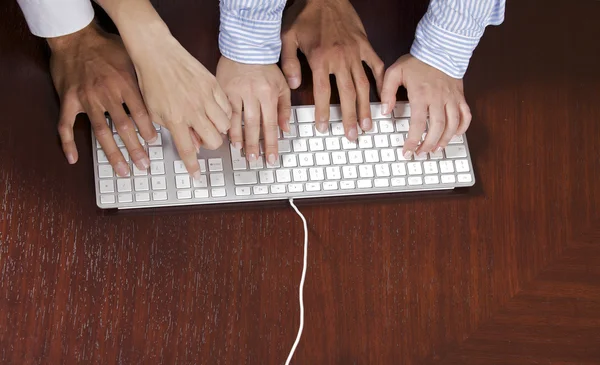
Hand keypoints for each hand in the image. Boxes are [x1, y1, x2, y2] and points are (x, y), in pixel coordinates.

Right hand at [49, 22, 155, 176]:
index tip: (154, 143)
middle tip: (144, 165)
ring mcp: (86, 99)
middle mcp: (106, 93)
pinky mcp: (69, 100)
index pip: (140, 112)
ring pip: (100, 132)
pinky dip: (67, 143)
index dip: (148, 130)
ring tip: (122, 170)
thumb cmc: (106, 46)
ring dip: (112, 154)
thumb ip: (145, 79)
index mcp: (124, 83)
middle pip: (123, 127)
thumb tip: (167, 97)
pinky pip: (66, 125)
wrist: (75, 36)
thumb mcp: (131, 58)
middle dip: (135, 149)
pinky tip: (73, 158)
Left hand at [97, 0, 231, 181]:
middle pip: (214, 141)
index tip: (197, 175)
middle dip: (210, 144)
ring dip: (219, 129)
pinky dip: (225, 113)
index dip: (193, 166)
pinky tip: (216, 109)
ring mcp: (206, 97)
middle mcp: (193, 110)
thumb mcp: (155, 111)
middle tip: (202, 136)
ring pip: (225, 125)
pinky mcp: (214, 85)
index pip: (188, 150)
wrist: (157, 53)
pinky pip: (228, 107)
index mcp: (175, 119)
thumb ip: (173, 130)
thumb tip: (192, 144)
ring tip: (210, 122)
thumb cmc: (152, 81)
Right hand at [216, 57, 290, 164]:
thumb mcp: (282, 86)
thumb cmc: (266, 68)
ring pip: (236, 119)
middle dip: (254, 145)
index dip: (270, 144)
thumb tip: (285, 130)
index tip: (270, 158)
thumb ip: (284, 109)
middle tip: (253, 160)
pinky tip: (225, 134)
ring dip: (238, 137)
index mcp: (269, 94)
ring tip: (239, 151)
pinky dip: (224, 123)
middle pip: (253, 126)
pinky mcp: (223, 89)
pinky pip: (223, 110)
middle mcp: (253, 94)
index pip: (270, 125)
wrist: (246, 47)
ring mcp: (236, 92)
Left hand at [281, 0, 383, 139]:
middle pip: (347, 95)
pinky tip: (383, 97)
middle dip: (350, 118)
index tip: (324, 128)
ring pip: (363, 85)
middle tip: (353, 136)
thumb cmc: (303, 15)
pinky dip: (381, 82)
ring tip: (369, 124)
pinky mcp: (366, 45)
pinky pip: (377, 66)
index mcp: (320, 59)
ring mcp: (356, 52)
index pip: (321, 93)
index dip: (323, 113)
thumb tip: (292, 85)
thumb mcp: (287, 37)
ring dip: (367, 107)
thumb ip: (288, 62)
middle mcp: (340, 58)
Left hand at [381, 54, 471, 158]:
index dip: (413, 140)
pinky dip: (462, 127)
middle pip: (437, 128)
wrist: (440, 47)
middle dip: (428, 145)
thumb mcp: (394, 72)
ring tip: (435, 149)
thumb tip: (384, 111)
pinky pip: (466, 115)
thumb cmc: (417, 61)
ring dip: (445, 140)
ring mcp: (451, 98)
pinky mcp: (460, 96)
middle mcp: (438, 99)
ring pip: (452, 125)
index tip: (407, 151)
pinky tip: (455, 135)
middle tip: (420, 153)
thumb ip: (387, 92)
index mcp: (421, 95)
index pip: (418, 124)